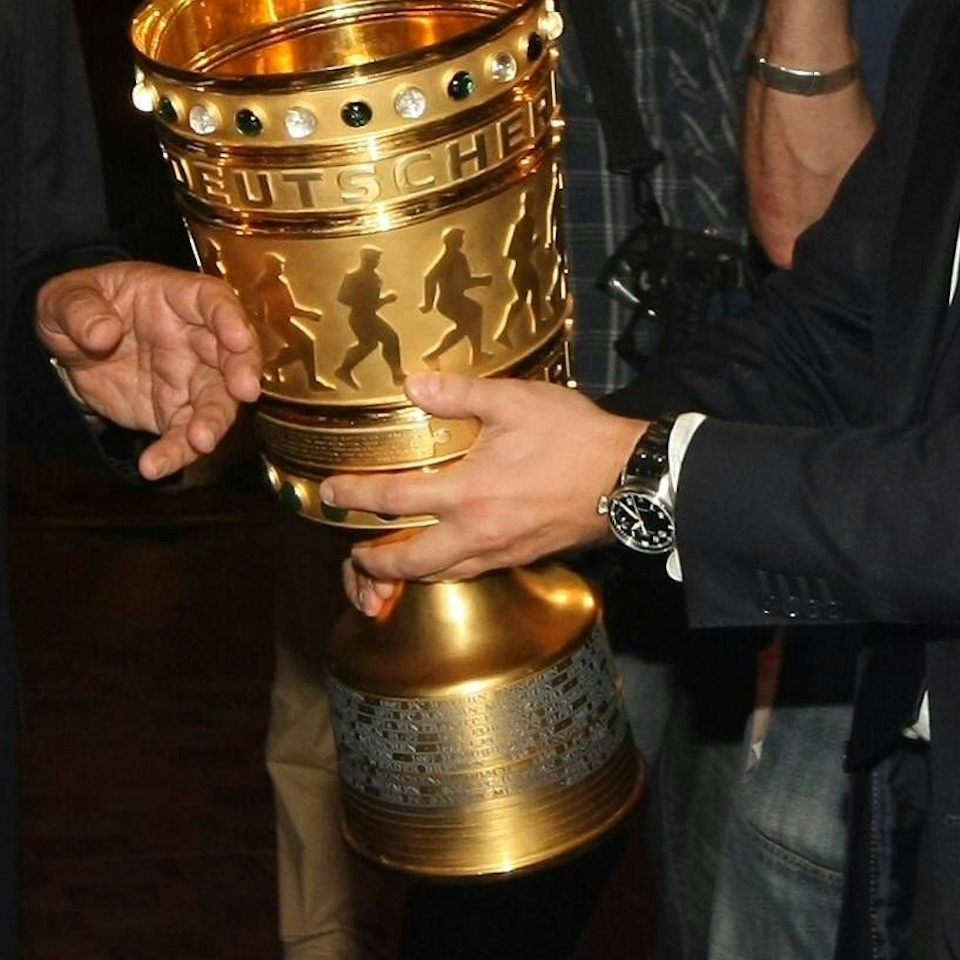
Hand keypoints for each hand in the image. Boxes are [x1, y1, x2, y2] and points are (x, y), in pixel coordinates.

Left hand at [36, 261, 261, 478]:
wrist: (68, 349)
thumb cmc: (77, 307)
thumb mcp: (65, 297)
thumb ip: (80, 309)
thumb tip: (101, 333)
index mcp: (175, 297)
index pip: (212, 300)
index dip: (230, 318)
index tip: (238, 338)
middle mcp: (193, 337)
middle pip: (231, 352)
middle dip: (242, 371)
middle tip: (244, 391)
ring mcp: (188, 377)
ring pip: (216, 399)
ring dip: (215, 421)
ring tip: (200, 442)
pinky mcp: (173, 412)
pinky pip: (183, 434)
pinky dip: (176, 453)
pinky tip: (154, 466)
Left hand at [323, 370, 645, 614]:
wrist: (630, 478)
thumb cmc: (575, 437)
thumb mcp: (516, 401)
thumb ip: (461, 393)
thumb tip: (416, 385)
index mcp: (469, 492)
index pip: (395, 500)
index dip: (355, 496)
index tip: (329, 492)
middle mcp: (478, 532)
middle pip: (411, 561)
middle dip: (374, 561)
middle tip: (354, 552)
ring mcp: (502, 551)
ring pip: (442, 574)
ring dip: (410, 571)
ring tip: (391, 559)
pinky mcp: (524, 556)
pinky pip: (472, 572)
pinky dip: (448, 569)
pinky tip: (448, 554)